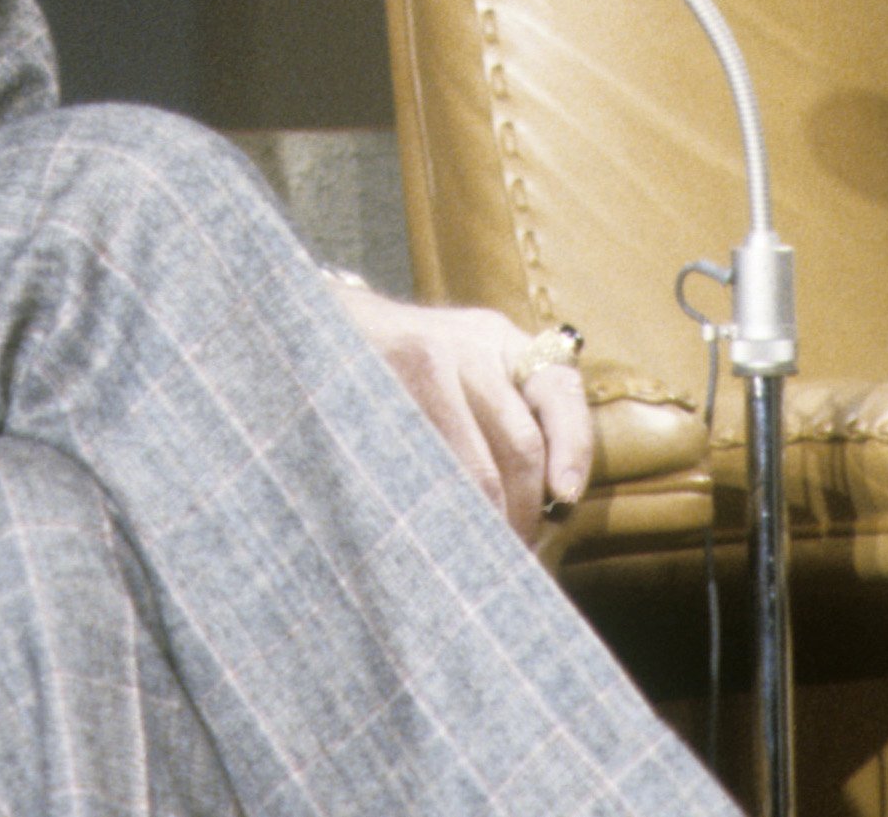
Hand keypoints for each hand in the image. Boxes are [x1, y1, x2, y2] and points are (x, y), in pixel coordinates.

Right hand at [327, 276, 589, 541]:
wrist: (314, 326)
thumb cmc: (402, 366)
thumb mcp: (460, 359)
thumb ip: (504, 410)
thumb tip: (553, 502)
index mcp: (496, 338)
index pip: (558, 389)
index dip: (573, 447)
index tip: (567, 497)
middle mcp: (465, 344)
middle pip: (520, 444)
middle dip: (524, 512)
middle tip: (516, 557)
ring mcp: (419, 363)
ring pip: (473, 470)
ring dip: (485, 526)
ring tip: (478, 562)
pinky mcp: (375, 390)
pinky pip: (422, 473)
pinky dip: (437, 515)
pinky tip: (433, 540)